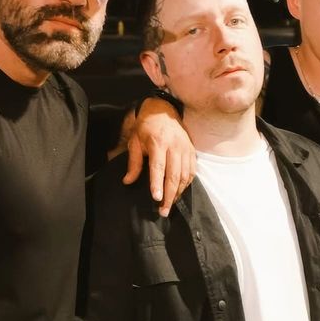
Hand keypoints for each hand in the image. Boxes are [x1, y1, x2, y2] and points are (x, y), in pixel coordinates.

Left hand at [122, 97, 195, 216]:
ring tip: (170, 204)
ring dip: (178, 192)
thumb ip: (133, 163)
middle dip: (169, 195)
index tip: (156, 198)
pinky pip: (192, 171)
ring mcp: (185, 148)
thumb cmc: (146, 127)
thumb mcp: (135, 141)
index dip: (157, 183)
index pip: (158, 167)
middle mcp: (174, 146)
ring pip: (185, 175)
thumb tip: (127, 181)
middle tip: (163, 211)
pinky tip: (179, 192)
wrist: (163, 109)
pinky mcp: (192, 150)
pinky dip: (187, 184)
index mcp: (158, 143)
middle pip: (174, 175)